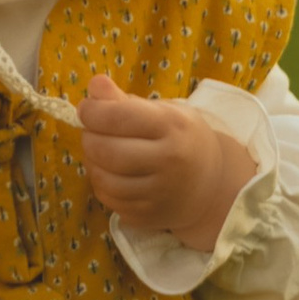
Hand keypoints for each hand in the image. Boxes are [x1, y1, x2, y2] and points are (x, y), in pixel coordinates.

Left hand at [80, 75, 255, 253]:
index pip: (119, 116)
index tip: (87, 108)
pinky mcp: (148, 215)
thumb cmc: (182, 140)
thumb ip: (125, 100)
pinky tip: (111, 173)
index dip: (92, 111)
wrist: (211, 185)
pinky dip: (101, 184)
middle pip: (106, 150)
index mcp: (173, 126)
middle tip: (92, 131)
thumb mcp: (164, 112)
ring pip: (103, 178)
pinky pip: (109, 199)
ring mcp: (159, 192)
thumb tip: (94, 84)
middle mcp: (169, 160)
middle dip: (89, 137)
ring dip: (92, 162)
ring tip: (100, 152)